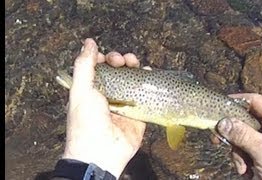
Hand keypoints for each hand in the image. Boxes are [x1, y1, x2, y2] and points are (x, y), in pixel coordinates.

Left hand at [62, 38, 145, 178]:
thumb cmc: (86, 122)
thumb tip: (88, 42)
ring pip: (132, 80)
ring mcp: (123, 103)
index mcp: (91, 90)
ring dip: (134, 68)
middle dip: (120, 60)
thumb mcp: (81, 91)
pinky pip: (144, 94)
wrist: (101, 152)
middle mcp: (108, 95)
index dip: (103, 58)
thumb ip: (84, 65)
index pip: (99, 68)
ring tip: (136, 63)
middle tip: (122, 60)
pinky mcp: (137, 112)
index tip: (107, 57)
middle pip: (117, 72)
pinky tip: (148, 73)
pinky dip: (147, 82)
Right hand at [216, 93, 261, 178]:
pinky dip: (239, 158)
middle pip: (242, 119)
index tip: (217, 109)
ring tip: (244, 163)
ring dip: (237, 150)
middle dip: (234, 135)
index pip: (253, 100)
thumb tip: (223, 122)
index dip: (234, 103)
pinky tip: (246, 168)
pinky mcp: (260, 151)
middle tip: (219, 138)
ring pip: (239, 135)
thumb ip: (242, 134)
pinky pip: (240, 147)